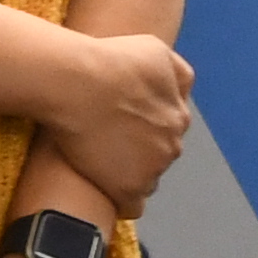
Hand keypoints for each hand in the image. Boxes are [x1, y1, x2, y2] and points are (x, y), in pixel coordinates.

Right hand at [41, 31, 192, 212]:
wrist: (75, 82)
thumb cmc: (110, 60)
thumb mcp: (157, 50)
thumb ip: (178, 74)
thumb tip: (182, 93)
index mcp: (179, 117)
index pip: (169, 130)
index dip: (145, 125)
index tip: (123, 122)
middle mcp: (172, 146)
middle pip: (158, 156)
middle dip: (139, 150)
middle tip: (107, 138)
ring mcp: (151, 171)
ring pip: (145, 179)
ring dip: (128, 172)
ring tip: (98, 159)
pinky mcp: (126, 189)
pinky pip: (132, 207)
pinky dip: (121, 200)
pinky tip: (106, 190)